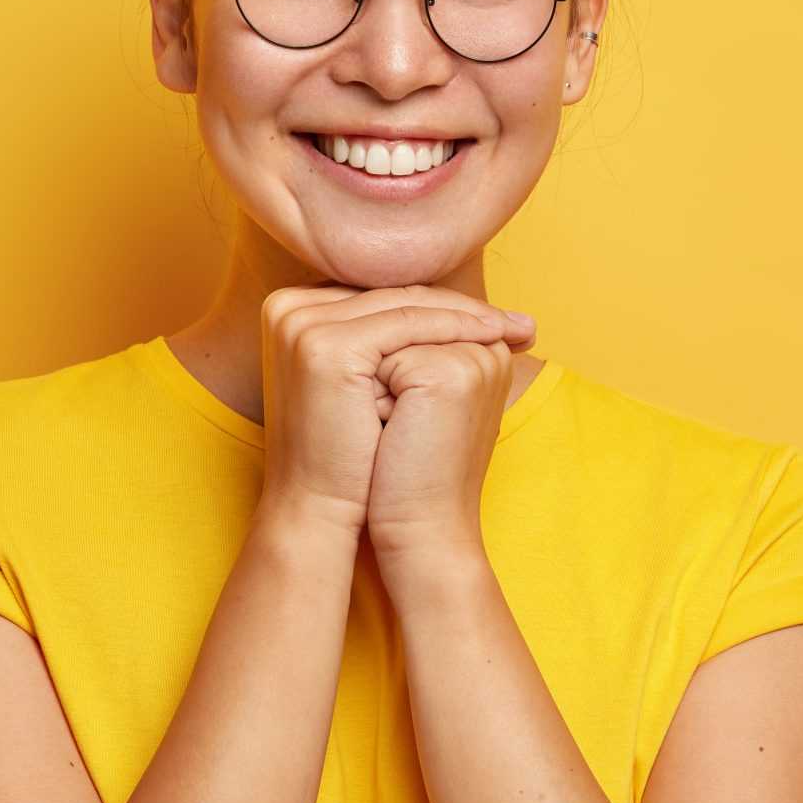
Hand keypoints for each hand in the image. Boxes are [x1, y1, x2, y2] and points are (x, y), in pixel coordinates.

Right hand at [257, 284, 536, 537]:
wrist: (319, 507)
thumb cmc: (349, 450)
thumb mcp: (365, 382)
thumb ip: (387, 338)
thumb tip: (448, 309)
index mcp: (288, 309)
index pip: (378, 296)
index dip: (438, 305)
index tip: (494, 319)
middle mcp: (286, 307)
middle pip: (390, 294)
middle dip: (459, 306)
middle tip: (516, 321)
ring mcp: (301, 323)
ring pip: (401, 304)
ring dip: (466, 313)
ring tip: (513, 328)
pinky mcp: (325, 344)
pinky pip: (405, 323)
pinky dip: (455, 325)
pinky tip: (492, 335)